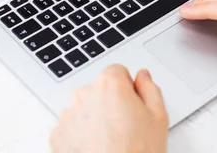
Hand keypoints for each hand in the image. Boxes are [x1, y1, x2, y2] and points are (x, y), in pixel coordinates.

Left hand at [50, 65, 167, 152]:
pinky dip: (79, 137)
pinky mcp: (57, 136)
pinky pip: (70, 129)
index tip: (131, 105)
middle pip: (98, 90)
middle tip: (124, 127)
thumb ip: (149, 88)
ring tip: (109, 142)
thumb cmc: (137, 152)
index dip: (127, 89)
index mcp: (110, 84)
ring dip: (93, 119)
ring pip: (83, 110)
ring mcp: (68, 115)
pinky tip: (95, 149)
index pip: (117, 72)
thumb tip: (142, 76)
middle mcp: (84, 94)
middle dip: (109, 103)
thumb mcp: (158, 116)